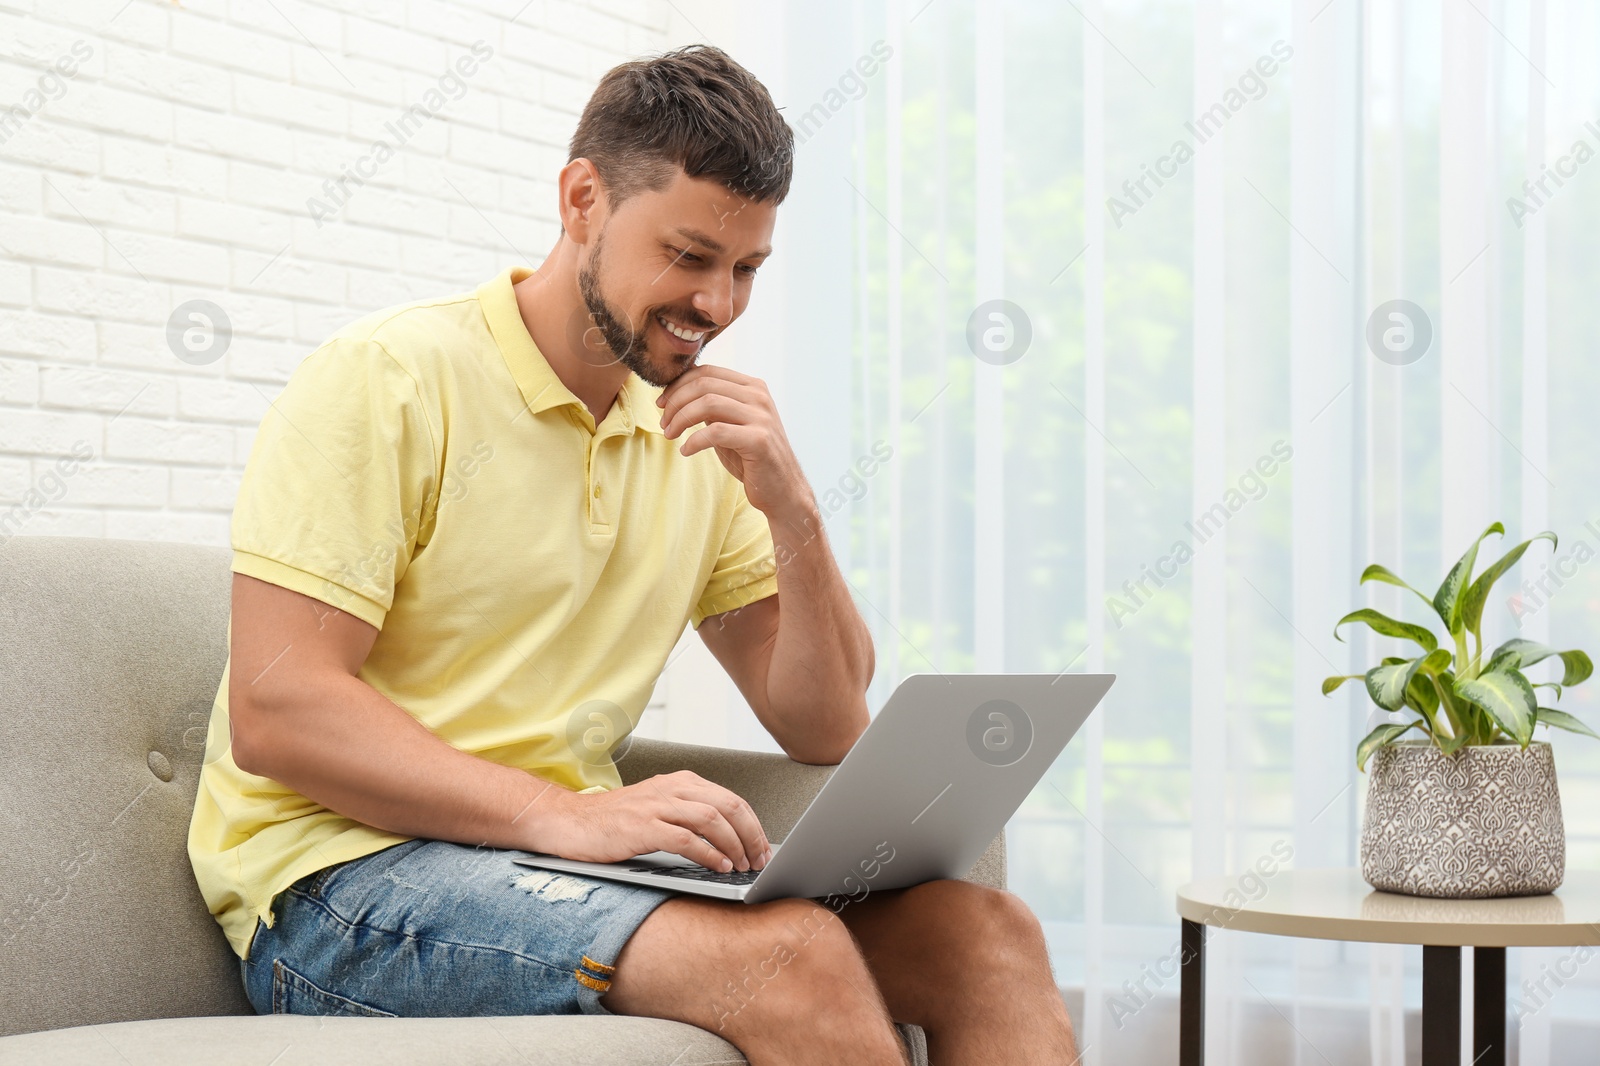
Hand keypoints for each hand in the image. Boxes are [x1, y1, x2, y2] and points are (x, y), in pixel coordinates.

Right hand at [538, 770, 772, 871]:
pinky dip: (709, 854)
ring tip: (743, 866)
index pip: (731, 798)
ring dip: (735, 845)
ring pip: (712, 819)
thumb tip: (730, 840)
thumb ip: (689, 815)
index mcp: (679, 782)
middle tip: (760, 860)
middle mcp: (671, 788)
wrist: (569, 822)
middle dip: (751, 834)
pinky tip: (719, 867)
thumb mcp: (657, 809)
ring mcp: (656, 806)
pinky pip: (686, 839)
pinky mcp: (642, 827)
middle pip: (729, 805)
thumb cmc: (614, 822)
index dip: (753, 824)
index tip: (763, 847)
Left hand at [657, 366, 808, 518]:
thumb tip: (678, 393)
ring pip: (708, 403)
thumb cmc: (752, 457)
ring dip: (681, 419)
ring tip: (670, 435)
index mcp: (753, 387)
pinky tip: (686, 450)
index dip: (678, 385)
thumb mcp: (731, 424)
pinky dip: (694, 440)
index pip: (707, 372)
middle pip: (704, 384)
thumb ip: (713, 407)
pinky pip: (715, 432)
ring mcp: (761, 417)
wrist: (782, 489)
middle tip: (663, 422)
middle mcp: (759, 397)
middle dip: (676, 401)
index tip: (662, 402)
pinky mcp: (759, 440)